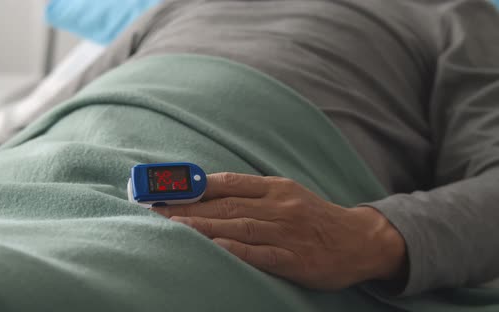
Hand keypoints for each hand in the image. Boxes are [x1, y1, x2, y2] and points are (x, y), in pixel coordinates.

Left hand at [152, 173, 406, 289]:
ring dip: (202, 226)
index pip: (226, 182)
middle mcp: (278, 206)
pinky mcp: (294, 258)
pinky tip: (213, 247)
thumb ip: (251, 192)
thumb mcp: (286, 194)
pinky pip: (260, 253)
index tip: (164, 189)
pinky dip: (234, 249)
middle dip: (187, 207)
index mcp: (274, 188)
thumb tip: (207, 189)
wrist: (359, 240)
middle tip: (155, 208)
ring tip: (171, 226)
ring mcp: (286, 232)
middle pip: (225, 204)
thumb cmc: (314, 217)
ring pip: (237, 226)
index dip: (192, 186)